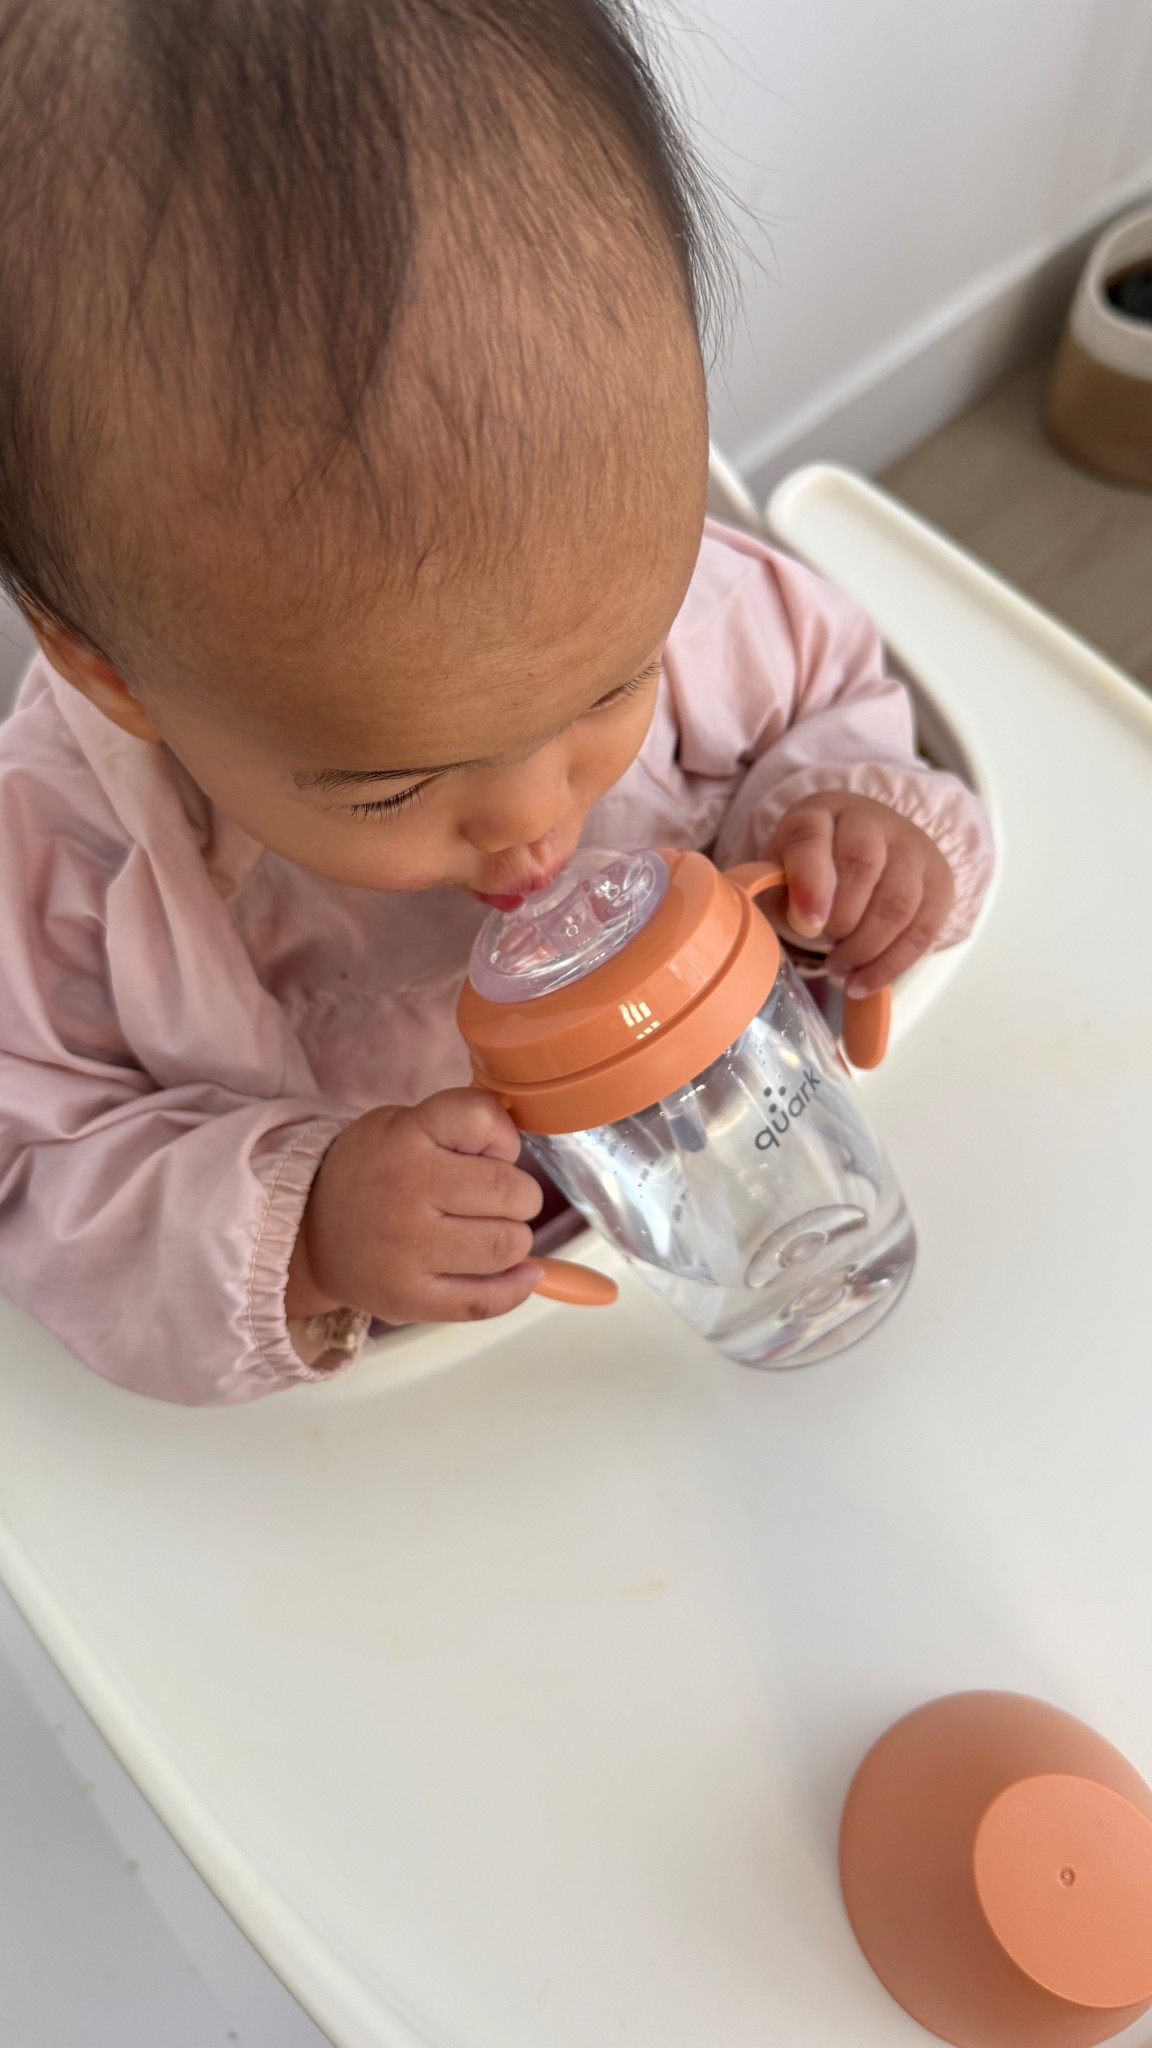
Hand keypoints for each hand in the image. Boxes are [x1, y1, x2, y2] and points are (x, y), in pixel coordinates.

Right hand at [286, 1089, 543, 1325]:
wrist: (309, 1232)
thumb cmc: (374, 1173)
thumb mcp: (403, 1123)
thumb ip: (460, 1123)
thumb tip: (519, 1149)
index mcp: (404, 1136)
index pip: (482, 1118)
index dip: (502, 1135)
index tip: (491, 1150)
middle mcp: (404, 1191)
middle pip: (512, 1191)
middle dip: (519, 1195)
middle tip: (496, 1200)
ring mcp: (406, 1251)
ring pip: (507, 1246)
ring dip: (514, 1239)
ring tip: (490, 1232)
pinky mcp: (408, 1300)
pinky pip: (485, 1301)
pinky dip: (515, 1288)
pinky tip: (522, 1274)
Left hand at [769, 792, 954, 995]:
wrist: (862, 861)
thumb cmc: (812, 876)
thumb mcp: (781, 880)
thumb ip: (782, 899)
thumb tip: (807, 923)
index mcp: (820, 812)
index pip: (812, 837)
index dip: (810, 881)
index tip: (807, 923)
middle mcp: (871, 820)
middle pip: (863, 867)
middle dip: (840, 921)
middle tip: (822, 948)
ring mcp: (912, 848)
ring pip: (898, 902)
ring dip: (865, 948)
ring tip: (838, 969)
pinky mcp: (939, 883)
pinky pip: (922, 930)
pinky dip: (891, 965)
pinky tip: (863, 983)